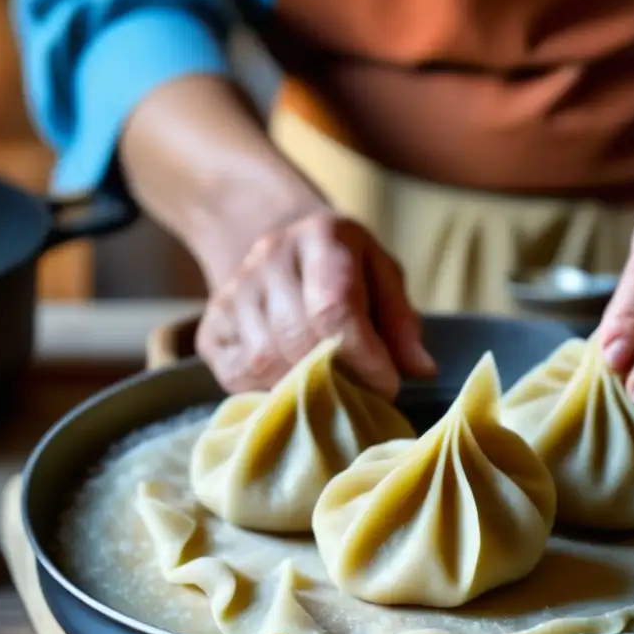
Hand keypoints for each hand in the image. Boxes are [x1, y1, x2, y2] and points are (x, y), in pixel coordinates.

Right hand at [196, 211, 436, 397]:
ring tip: (329, 391)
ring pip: (265, 362)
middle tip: (361, 395)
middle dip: (336, 378)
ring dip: (302, 389)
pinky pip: (236, 376)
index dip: (363, 357)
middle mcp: (269, 258)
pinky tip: (291, 386)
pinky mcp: (211, 327)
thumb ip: (402, 321)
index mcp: (320, 237)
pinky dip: (268, 393)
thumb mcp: (382, 276)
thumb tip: (422, 370)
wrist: (276, 241)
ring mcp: (233, 292)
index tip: (388, 386)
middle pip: (297, 339)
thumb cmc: (342, 267)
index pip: (334, 308)